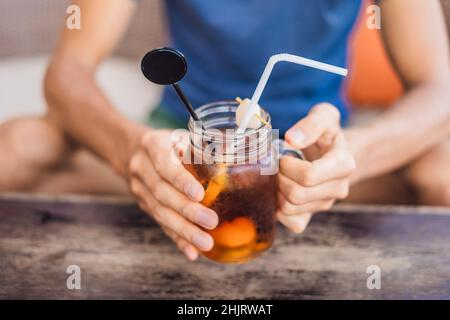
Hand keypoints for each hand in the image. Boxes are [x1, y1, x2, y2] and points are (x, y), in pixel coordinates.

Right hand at [127, 129, 217, 260]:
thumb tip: (232, 156)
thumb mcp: (180, 134)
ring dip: (184, 230)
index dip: (181, 180)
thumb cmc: (167, 142)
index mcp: (153, 146)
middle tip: (211, 221)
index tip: (199, 194)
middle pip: (162, 194)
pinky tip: (192, 252)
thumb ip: (200, 145)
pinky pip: (161, 225)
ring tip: (206, 243)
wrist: (131, 149)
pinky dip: (177, 240)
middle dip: (187, 210)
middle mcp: (141, 168)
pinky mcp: (144, 206)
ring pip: (160, 213)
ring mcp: (140, 190)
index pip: (164, 165)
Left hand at [277, 103, 355, 232]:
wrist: (332, 153)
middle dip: (279, 178)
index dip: (287, 166)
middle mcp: (338, 189)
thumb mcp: (324, 116)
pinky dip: (279, 209)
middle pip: (296, 194)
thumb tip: (291, 139)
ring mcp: (326, 204)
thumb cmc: (326, 134)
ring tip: (279, 176)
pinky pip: (292, 223)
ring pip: (290, 209)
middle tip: (277, 166)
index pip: (309, 176)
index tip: (283, 155)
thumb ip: (311, 124)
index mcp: (344, 164)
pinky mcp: (313, 216)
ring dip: (276, 191)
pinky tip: (280, 191)